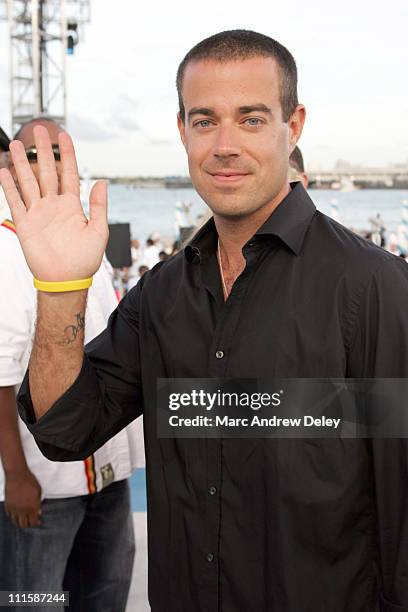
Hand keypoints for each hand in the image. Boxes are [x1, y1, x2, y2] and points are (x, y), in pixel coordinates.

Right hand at [0, 126, 108, 281]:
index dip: (67, 154)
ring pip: (28, 182)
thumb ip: (99, 206)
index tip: (64, 136)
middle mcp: (54, 206)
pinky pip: (15, 202)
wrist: (66, 280)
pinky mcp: (25, 225)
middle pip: (47, 171)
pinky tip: (4, 172)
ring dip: (22, 164)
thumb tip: (102, 181)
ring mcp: (39, 214)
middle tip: (39, 130)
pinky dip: (9, 187)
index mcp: (73, 206)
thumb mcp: (99, 230)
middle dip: (43, 151)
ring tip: (17, 145)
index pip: (69, 173)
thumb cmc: (85, 259)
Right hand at [4, 469, 41, 527]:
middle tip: (31, 521)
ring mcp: (13, 508)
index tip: (38, 522)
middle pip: (24, 525)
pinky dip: (13, 515)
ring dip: (20, 521)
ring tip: (24, 518)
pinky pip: (9, 514)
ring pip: (15, 521)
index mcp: (32, 507)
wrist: (17, 475)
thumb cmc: (30, 481)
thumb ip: (38, 503)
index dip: (36, 523)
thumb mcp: (38, 491)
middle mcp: (22, 510)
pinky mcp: (7, 505)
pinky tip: (17, 512)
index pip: (33, 522)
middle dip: (28, 524)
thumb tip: (39, 512)